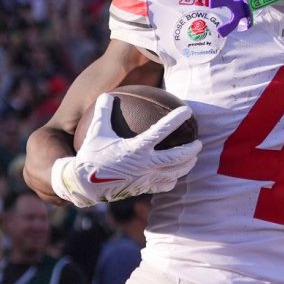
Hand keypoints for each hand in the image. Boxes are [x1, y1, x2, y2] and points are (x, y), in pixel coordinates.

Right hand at [52, 93, 201, 206]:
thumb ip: (102, 113)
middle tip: (199, 142)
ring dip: (187, 165)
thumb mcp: (96, 132)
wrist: (83, 185)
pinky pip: (164, 185)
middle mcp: (145, 164)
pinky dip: (172, 179)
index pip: (162, 131)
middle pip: (177, 157)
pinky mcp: (143, 188)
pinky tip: (174, 175)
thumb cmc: (90, 156)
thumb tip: (106, 95)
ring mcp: (146, 178)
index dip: (176, 119)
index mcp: (136, 148)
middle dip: (191, 150)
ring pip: (175, 172)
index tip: (187, 111)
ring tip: (193, 158)